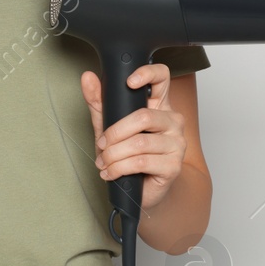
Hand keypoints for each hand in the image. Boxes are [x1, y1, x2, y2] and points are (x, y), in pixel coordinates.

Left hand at [80, 61, 186, 210]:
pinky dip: (119, 168)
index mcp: (159, 105)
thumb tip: (87, 78)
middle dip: (115, 133)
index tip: (129, 82)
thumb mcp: (109, 126)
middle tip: (102, 144)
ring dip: (114, 155)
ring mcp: (177, 143)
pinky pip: (141, 162)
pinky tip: (111, 173)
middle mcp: (172, 121)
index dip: (147, 74)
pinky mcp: (173, 166)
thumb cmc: (128, 156)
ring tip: (104, 162)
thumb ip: (99, 103)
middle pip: (143, 116)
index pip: (162, 77)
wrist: (143, 191)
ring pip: (140, 143)